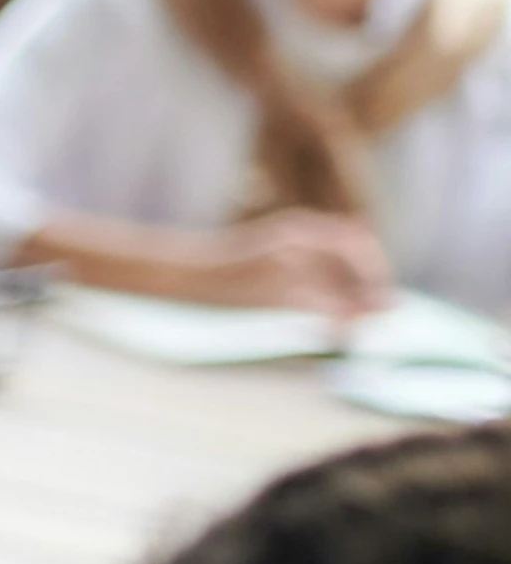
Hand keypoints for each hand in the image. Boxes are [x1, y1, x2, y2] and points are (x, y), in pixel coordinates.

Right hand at [183, 209, 393, 316]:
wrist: (177, 273)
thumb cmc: (217, 273)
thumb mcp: (263, 257)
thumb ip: (299, 263)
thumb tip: (337, 289)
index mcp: (296, 225)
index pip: (355, 237)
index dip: (375, 264)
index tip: (380, 291)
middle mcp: (297, 236)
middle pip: (356, 257)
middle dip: (375, 284)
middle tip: (387, 310)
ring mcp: (287, 260)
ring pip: (342, 283)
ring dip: (359, 306)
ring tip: (360, 330)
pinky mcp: (276, 286)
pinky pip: (322, 305)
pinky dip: (337, 322)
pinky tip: (338, 337)